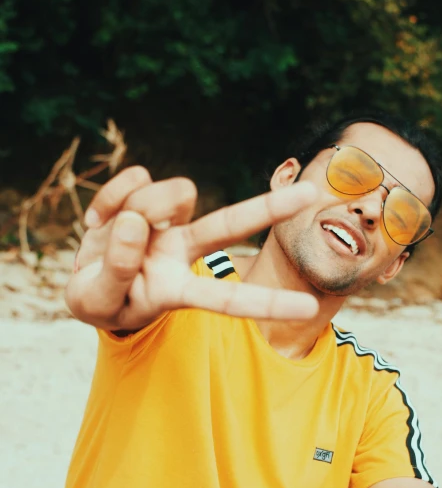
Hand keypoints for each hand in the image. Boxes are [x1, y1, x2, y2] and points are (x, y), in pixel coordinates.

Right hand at [66, 167, 318, 329]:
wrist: (83, 278)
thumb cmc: (101, 300)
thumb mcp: (98, 302)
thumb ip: (115, 271)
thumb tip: (135, 222)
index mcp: (178, 290)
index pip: (226, 299)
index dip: (266, 303)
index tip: (308, 308)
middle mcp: (184, 252)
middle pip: (230, 225)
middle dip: (270, 208)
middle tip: (311, 193)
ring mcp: (168, 222)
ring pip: (170, 194)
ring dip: (132, 208)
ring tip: (106, 235)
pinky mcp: (146, 195)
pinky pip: (134, 178)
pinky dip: (109, 197)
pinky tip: (101, 219)